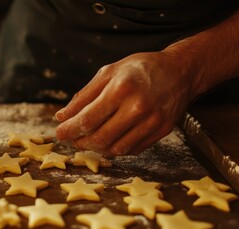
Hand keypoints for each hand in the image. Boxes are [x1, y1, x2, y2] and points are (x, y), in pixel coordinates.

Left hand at [55, 52, 191, 155]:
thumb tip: (62, 116)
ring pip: (116, 149)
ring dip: (96, 148)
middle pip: (100, 138)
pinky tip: (108, 139)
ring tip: (88, 140)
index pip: (88, 119)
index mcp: (122, 88)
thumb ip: (84, 96)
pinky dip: (115, 148)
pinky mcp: (162, 132)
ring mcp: (153, 122)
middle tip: (72, 138)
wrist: (180, 71)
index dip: (69, 129)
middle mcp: (138, 107)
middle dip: (80, 142)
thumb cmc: (140, 69)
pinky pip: (132, 150)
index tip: (59, 132)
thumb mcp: (108, 72)